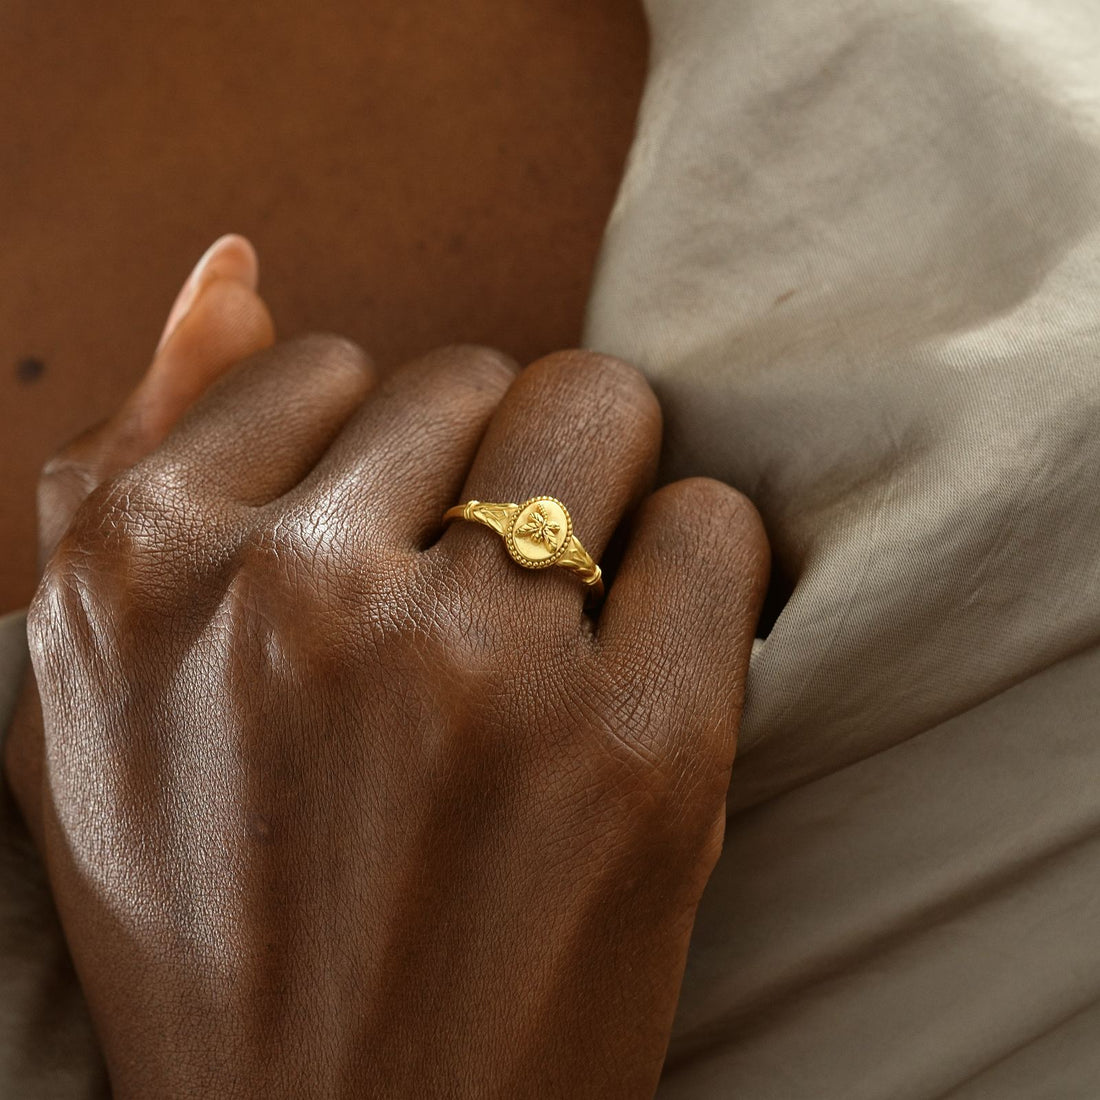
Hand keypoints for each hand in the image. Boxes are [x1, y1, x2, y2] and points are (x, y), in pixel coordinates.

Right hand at [9, 291, 766, 1098]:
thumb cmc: (218, 905)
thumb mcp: (104, 686)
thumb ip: (139, 458)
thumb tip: (232, 267)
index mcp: (142, 565)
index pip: (330, 362)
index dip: (372, 460)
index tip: (380, 552)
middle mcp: (296, 598)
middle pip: (477, 374)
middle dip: (485, 466)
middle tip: (472, 601)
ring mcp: (475, 675)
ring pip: (602, 410)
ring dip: (597, 488)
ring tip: (556, 614)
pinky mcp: (637, 754)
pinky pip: (717, 526)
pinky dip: (698, 569)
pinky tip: (638, 666)